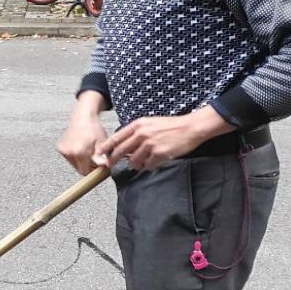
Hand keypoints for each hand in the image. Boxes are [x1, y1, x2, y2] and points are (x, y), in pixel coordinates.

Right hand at [57, 113, 107, 174]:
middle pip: (79, 170)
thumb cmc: (94, 128)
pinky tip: (79, 146)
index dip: (93, 170)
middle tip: (94, 156)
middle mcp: (69, 152)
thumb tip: (105, 166)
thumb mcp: (102, 143)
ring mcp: (63, 150)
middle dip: (88, 166)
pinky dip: (75, 156)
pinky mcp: (59, 148)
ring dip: (81, 161)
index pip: (86, 172)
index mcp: (80, 152)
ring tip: (86, 150)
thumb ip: (102, 157)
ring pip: (74, 165)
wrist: (83, 116)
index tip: (98, 164)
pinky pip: (69, 158)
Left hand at [96, 108, 233, 170]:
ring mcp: (150, 144)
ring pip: (134, 161)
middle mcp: (142, 134)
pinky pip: (148, 166)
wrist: (190, 128)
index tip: (100, 153)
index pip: (116, 137)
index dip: (106, 147)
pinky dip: (149, 166)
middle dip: (114, 159)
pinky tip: (154, 162)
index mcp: (138, 125)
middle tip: (111, 165)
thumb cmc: (171, 126)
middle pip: (121, 150)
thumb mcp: (150, 123)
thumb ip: (137, 132)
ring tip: (142, 162)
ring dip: (136, 164)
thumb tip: (126, 145)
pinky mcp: (159, 154)